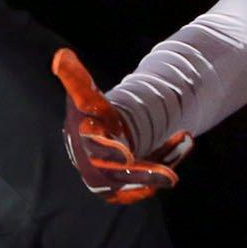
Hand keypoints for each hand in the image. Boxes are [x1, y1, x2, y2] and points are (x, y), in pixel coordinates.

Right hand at [52, 48, 179, 202]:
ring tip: (185, 140)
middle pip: (119, 172)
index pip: (93, 144)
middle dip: (144, 173)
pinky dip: (166, 163)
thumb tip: (61, 56)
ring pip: (139, 180)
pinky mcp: (121, 191)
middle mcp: (94, 165)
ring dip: (162, 164)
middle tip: (170, 175)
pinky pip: (148, 184)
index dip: (108, 148)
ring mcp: (108, 182)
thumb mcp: (86, 96)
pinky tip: (182, 143)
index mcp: (83, 139)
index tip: (126, 153)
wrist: (98, 140)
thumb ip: (76, 78)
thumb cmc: (93, 116)